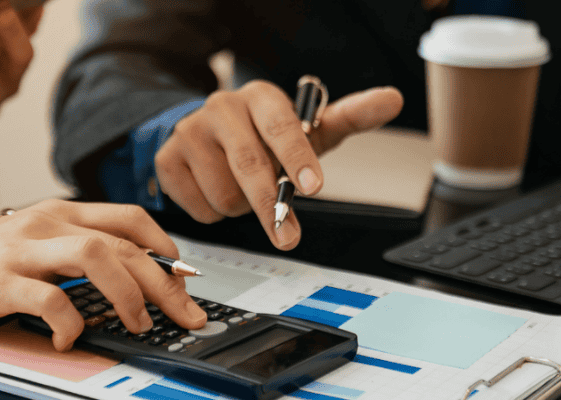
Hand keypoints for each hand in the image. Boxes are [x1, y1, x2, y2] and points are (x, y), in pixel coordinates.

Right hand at [0, 199, 206, 351]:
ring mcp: (23, 250)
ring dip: (128, 293)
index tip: (185, 274)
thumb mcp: (34, 243)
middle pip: (124, 244)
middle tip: (186, 314)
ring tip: (140, 323)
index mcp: (61, 213)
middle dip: (164, 282)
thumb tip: (130, 273)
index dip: (164, 244)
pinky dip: (69, 322)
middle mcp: (47, 223)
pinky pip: (48, 299)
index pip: (128, 219)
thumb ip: (77, 250)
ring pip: (96, 255)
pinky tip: (70, 339)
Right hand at [154, 80, 403, 250]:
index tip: (314, 187)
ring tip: (245, 190)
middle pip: (249, 166)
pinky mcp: (167, 160)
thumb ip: (351, 116)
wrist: (210, 134)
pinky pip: (200, 208)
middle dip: (271, 207)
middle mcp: (221, 108)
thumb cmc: (267, 136)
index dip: (298, 157)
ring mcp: (189, 133)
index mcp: (260, 97)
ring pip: (225, 195)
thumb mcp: (310, 128)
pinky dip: (215, 212)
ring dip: (242, 208)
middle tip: (288, 235)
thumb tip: (393, 99)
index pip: (281, 126)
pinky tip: (218, 191)